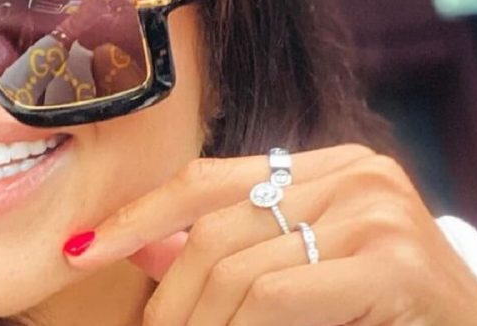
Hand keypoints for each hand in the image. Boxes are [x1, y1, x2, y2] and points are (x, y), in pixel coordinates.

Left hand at [65, 144, 476, 324]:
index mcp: (330, 166)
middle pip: (216, 229)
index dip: (138, 215)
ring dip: (199, 324)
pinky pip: (276, 297)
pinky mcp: (395, 259)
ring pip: (238, 270)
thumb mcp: (295, 274)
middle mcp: (356, 172)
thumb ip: (220, 253)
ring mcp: (379, 209)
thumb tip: (134, 244)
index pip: (209, 180)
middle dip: (167, 297)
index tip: (80, 251)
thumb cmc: (378, 317)